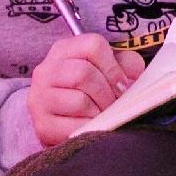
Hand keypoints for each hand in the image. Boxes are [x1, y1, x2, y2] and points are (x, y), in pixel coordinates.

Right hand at [27, 34, 146, 145]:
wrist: (64, 124)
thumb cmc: (90, 94)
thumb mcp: (107, 71)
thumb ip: (125, 64)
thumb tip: (135, 72)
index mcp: (63, 50)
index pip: (93, 46)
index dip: (114, 67)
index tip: (123, 84)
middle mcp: (46, 70)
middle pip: (83, 73)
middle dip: (108, 93)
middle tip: (115, 105)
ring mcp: (40, 98)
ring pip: (80, 101)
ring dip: (100, 112)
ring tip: (103, 116)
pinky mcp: (43, 125)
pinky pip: (76, 126)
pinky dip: (92, 129)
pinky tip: (93, 128)